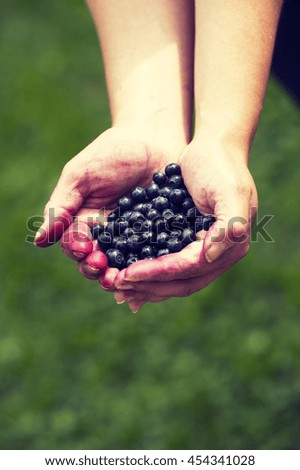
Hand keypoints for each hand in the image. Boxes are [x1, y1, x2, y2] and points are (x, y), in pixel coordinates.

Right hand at [34, 127, 181, 280]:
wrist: (152, 139)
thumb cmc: (112, 153)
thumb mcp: (80, 175)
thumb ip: (62, 206)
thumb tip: (40, 240)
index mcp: (84, 222)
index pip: (74, 244)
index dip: (76, 250)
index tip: (82, 248)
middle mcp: (107, 235)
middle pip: (96, 262)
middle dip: (96, 269)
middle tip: (102, 269)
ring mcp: (133, 238)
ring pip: (123, 265)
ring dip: (120, 275)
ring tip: (121, 278)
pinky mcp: (158, 237)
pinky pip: (152, 256)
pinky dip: (148, 266)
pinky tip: (148, 273)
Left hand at [113, 138, 257, 311]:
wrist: (214, 148)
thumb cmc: (222, 166)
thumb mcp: (231, 192)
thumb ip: (228, 226)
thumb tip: (208, 257)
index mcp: (230, 248)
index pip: (189, 269)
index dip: (159, 273)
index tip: (129, 274)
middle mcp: (216, 255)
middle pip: (180, 282)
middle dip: (148, 286)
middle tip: (116, 286)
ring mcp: (201, 251)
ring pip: (171, 279)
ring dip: (145, 285)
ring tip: (116, 287)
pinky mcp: (185, 242)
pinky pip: (166, 263)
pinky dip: (147, 271)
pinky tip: (127, 274)